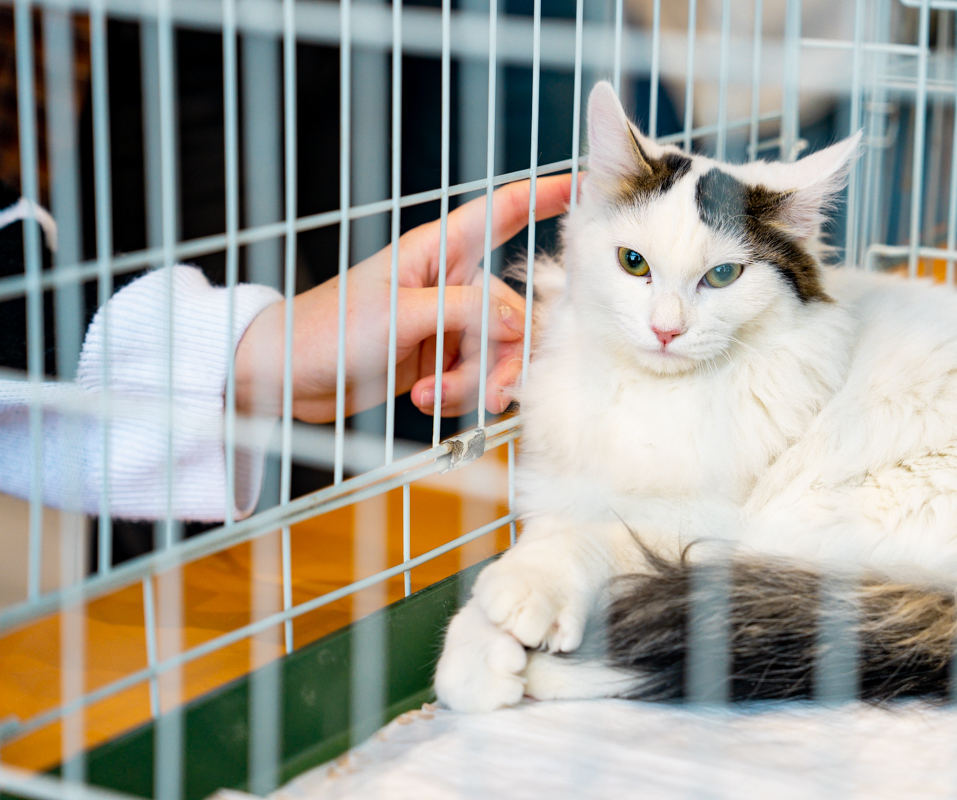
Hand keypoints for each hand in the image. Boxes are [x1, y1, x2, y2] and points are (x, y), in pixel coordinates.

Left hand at [235, 175, 572, 422]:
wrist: (284, 375)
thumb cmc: (326, 329)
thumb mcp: (399, 316)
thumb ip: (465, 313)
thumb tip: (521, 323)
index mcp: (440, 251)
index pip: (503, 211)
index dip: (546, 195)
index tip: (588, 185)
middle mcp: (452, 283)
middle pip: (516, 310)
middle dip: (505, 354)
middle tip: (487, 387)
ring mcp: (448, 323)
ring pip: (498, 352)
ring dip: (473, 383)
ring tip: (429, 396)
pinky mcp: (439, 359)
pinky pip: (475, 377)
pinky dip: (455, 394)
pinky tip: (422, 398)